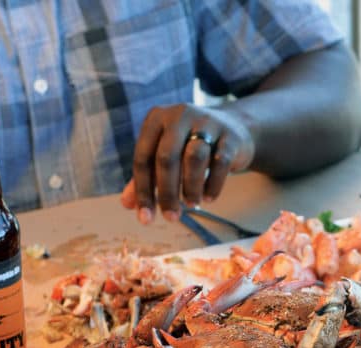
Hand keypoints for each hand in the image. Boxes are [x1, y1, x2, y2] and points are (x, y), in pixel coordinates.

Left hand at [119, 104, 253, 223]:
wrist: (234, 128)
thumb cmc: (191, 144)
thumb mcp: (167, 155)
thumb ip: (147, 177)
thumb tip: (126, 204)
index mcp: (156, 119)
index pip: (143, 157)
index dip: (142, 191)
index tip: (146, 218)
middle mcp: (179, 116)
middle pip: (166, 158)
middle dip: (167, 192)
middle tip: (171, 217)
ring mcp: (206, 123)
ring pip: (194, 158)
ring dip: (191, 188)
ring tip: (192, 204)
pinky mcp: (229, 135)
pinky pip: (220, 162)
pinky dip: (213, 185)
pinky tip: (209, 198)